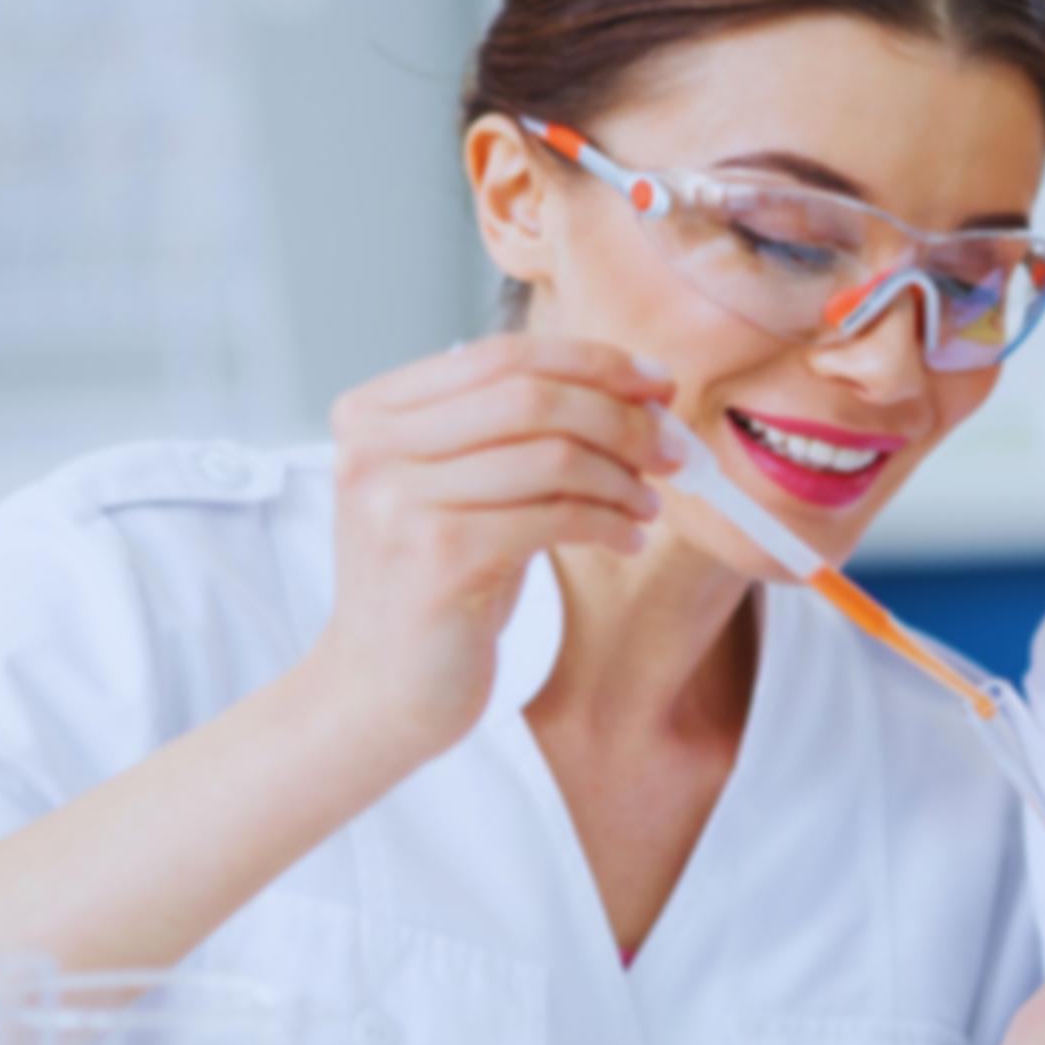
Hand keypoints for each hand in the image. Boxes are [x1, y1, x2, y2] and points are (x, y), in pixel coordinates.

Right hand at [311, 336, 675, 757]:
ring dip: (621, 476)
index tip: (654, 382)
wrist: (378, 688)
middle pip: (531, 396)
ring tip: (648, 502)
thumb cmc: (432, 585)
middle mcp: (374, 447)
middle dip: (619, 417)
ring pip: (551, 456)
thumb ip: (511, 431)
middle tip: (671, 446)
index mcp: (373, 412)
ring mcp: (400, 501)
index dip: (591, 362)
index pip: (500, 355)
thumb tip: (630, 389)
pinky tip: (626, 536)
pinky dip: (607, 522)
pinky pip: (554, 516)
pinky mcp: (439, 557)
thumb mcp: (458, 488)